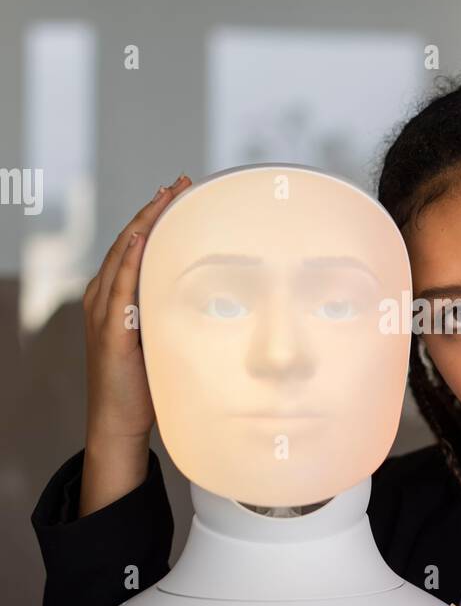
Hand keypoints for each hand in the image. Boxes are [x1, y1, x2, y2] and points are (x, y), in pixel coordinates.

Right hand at [82, 175, 191, 444]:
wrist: (119, 421)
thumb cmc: (143, 385)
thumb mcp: (160, 338)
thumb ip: (173, 314)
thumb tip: (213, 298)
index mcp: (114, 298)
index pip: (134, 246)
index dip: (154, 217)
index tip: (177, 192)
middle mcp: (102, 298)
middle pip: (128, 241)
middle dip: (153, 210)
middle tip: (179, 183)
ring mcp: (102, 312)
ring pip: (122, 255)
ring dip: (145, 223)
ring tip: (166, 197)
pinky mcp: (109, 330)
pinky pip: (118, 286)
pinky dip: (129, 259)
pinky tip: (140, 238)